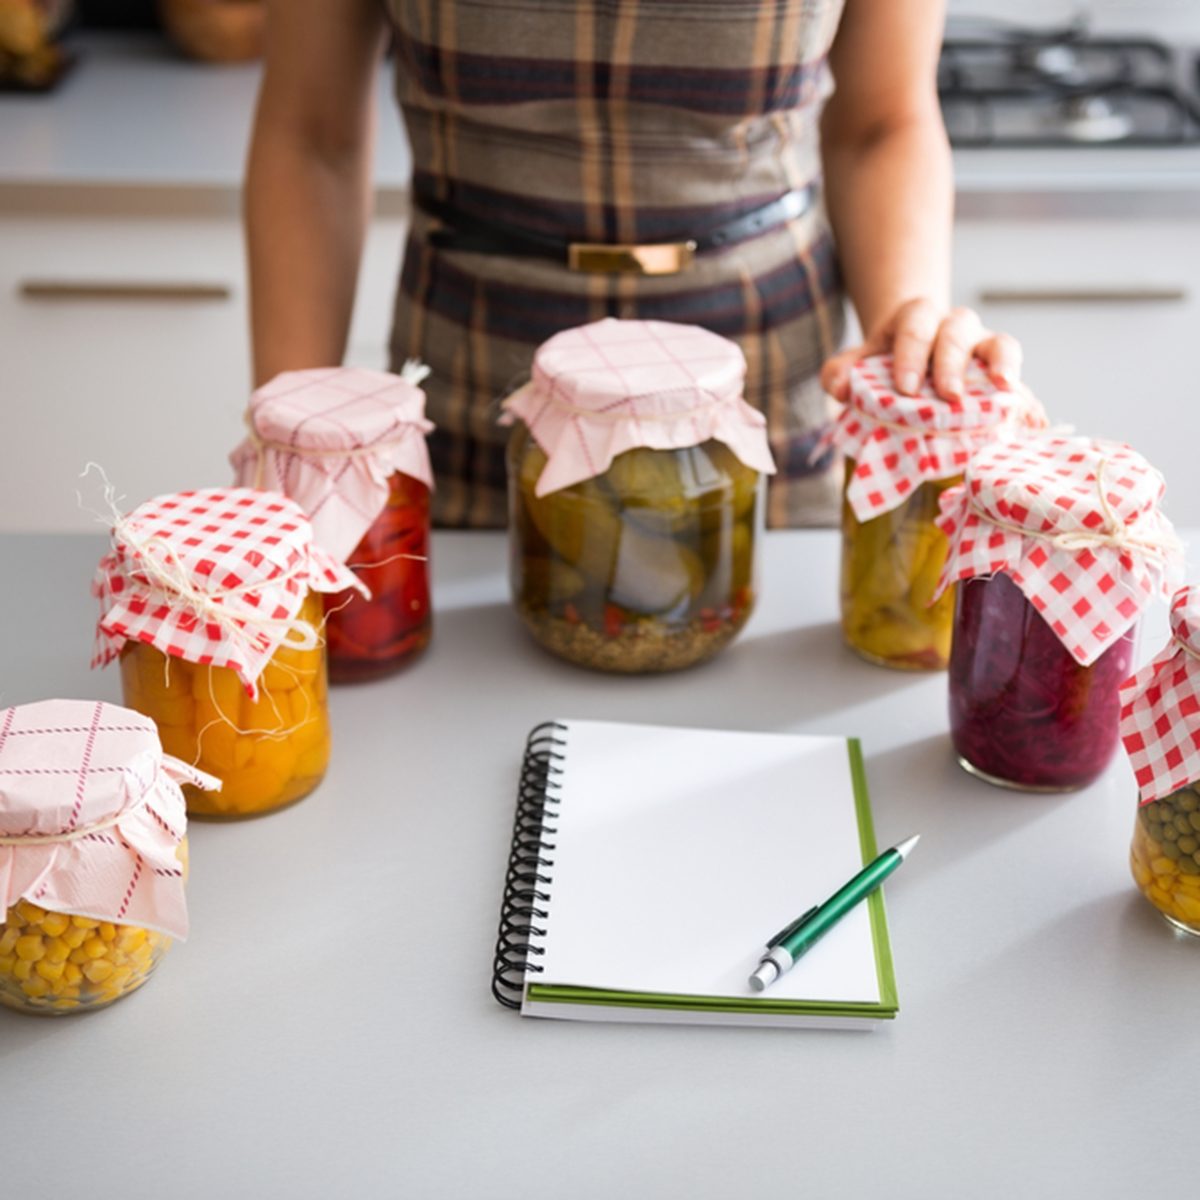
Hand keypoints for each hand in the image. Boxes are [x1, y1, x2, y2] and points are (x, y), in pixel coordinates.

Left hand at [820, 298, 1021, 402]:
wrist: (913, 358)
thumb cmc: (884, 366)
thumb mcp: (856, 365)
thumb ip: (840, 373)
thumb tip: (839, 387)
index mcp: (917, 318)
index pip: (915, 324)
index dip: (911, 353)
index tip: (905, 388)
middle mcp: (955, 326)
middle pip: (957, 332)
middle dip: (952, 363)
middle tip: (947, 395)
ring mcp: (984, 345)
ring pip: (1000, 342)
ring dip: (1002, 365)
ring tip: (1003, 389)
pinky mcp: (1002, 371)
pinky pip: (1019, 375)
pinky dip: (1025, 393)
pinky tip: (1028, 415)